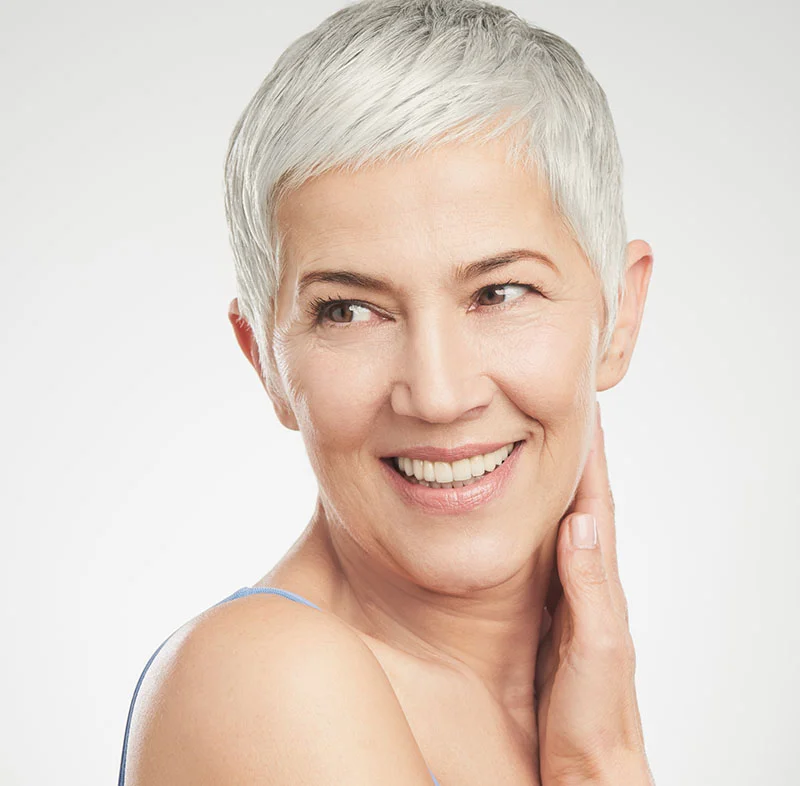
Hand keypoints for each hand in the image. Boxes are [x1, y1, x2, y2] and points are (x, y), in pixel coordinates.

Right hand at [534, 402, 653, 785]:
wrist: (587, 767)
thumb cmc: (596, 715)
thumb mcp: (596, 647)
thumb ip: (588, 589)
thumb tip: (579, 524)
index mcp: (599, 584)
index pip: (596, 507)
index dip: (593, 459)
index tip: (588, 413)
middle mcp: (584, 583)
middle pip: (580, 507)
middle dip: (575, 460)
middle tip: (566, 418)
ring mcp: (565, 599)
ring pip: (559, 530)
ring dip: (555, 488)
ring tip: (539, 452)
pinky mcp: (545, 618)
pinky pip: (540, 561)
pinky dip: (535, 529)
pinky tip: (519, 521)